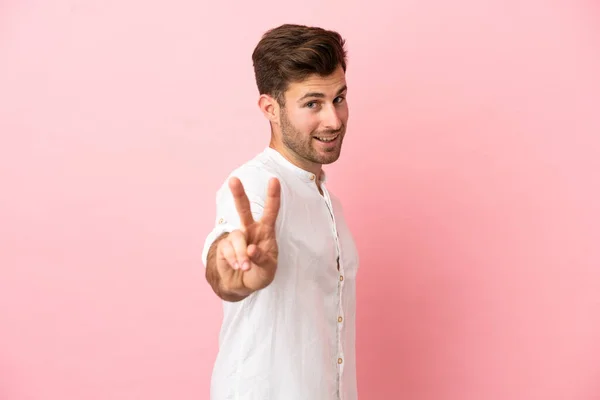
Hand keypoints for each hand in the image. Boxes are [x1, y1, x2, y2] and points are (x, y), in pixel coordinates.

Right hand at [215, 176, 280, 296]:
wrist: (243, 285)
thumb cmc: (260, 273)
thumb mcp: (268, 269)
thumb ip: (262, 259)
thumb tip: (251, 249)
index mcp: (265, 231)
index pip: (271, 211)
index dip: (273, 196)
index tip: (274, 180)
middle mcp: (250, 230)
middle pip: (244, 209)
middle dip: (239, 194)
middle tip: (233, 180)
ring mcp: (236, 237)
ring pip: (236, 236)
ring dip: (241, 254)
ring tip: (245, 267)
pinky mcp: (224, 246)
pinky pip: (228, 250)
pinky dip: (234, 260)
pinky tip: (237, 267)